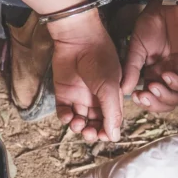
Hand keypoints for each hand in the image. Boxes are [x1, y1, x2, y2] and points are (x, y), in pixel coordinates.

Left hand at [49, 11, 123, 141]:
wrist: (78, 40)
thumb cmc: (99, 60)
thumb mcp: (110, 88)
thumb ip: (112, 113)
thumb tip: (114, 137)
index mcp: (112, 96)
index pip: (111, 120)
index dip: (107, 131)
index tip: (102, 136)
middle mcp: (96, 98)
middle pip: (95, 123)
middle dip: (92, 132)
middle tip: (89, 133)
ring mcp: (79, 95)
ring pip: (80, 120)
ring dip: (78, 127)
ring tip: (78, 124)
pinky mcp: (64, 93)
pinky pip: (64, 111)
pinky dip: (65, 118)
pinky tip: (68, 116)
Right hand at [121, 2, 177, 111]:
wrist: (169, 6)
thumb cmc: (151, 24)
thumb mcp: (136, 48)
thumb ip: (132, 69)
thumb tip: (124, 91)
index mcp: (153, 74)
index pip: (151, 98)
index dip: (145, 102)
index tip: (135, 97)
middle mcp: (168, 76)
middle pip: (166, 102)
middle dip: (155, 103)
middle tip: (144, 96)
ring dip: (166, 97)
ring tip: (153, 86)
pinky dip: (176, 84)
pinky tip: (166, 75)